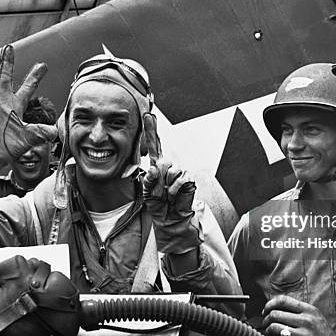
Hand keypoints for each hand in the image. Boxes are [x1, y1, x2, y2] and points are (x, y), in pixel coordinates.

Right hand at [0, 45, 56, 193]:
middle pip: (5, 76)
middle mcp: (1, 99)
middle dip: (7, 62)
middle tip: (9, 48)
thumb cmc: (7, 150)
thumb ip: (41, 132)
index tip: (43, 65)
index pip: (28, 87)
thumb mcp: (27, 138)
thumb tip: (56, 131)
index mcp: (17, 105)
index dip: (35, 76)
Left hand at [141, 114, 200, 253]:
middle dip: (157, 178)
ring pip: (170, 170)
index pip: (155, 146)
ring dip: (165, 186)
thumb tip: (155, 168)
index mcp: (157, 167)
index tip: (148, 115)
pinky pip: (180, 178)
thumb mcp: (147, 193)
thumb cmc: (158, 206)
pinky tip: (174, 196)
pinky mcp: (188, 179)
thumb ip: (148, 180)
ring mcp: (179, 172)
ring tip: (166, 195)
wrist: (171, 220)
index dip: (152, 130)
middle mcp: (169, 167)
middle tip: (158, 191)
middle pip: (161, 161)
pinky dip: (175, 189)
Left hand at [262, 296, 335, 335]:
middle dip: (266, 319)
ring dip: (268, 330)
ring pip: (274, 327)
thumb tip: (274, 306)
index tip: (266, 309)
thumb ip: (297, 310)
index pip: (283, 300)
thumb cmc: (322, 334)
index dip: (270, 304)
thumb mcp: (314, 316)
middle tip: (266, 323)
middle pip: (275, 314)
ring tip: (270, 332)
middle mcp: (307, 321)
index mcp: (309, 310)